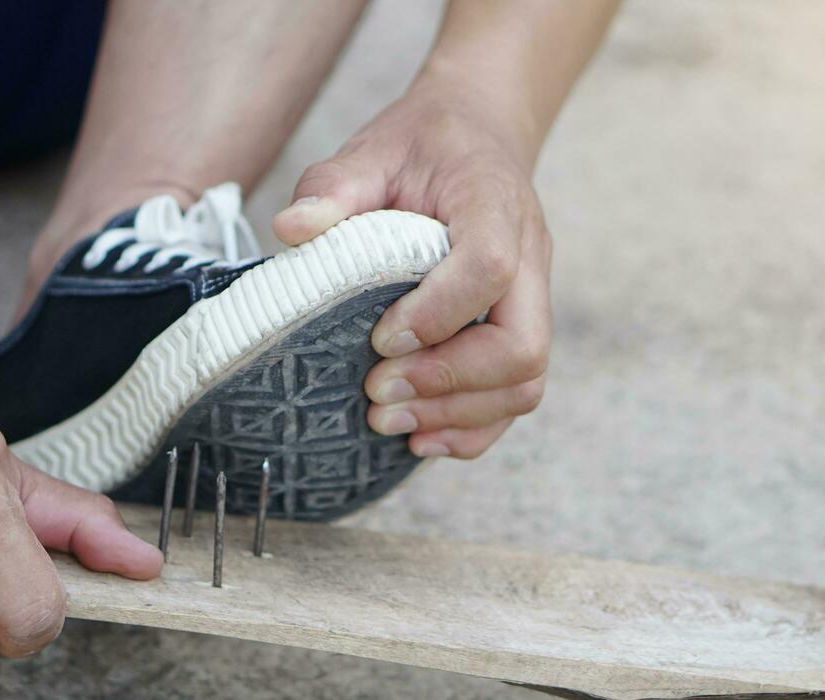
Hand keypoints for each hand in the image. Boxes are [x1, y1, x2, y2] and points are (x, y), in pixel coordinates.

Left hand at [273, 75, 552, 459]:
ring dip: (457, 414)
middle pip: (523, 345)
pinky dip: (472, 430)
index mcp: (494, 205)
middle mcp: (530, 258)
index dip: (438, 313)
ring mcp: (534, 300)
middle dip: (448, 380)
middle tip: (376, 391)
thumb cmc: (423, 145)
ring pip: (526, 382)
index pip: (491, 266)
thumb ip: (333, 185)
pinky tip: (419, 439)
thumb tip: (290, 230)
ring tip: (386, 420)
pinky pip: (516, 397)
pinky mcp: (522, 329)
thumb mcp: (373, 148)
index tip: (380, 336)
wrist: (480, 135)